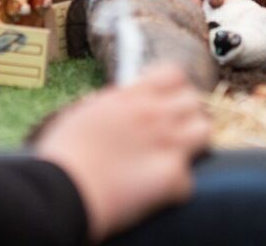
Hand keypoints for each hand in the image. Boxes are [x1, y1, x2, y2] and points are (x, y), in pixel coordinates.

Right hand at [34, 64, 210, 240]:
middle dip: (186, 115)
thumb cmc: (63, 155)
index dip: (174, 88)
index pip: (174, 74)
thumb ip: (113, 105)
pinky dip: (176, 188)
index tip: (165, 101)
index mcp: (130, 96)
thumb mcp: (85, 112)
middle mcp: (153, 113)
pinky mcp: (171, 175)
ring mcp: (166, 142)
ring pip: (204, 132)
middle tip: (173, 133)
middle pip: (194, 101)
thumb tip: (122, 104)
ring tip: (174, 158)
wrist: (60, 190)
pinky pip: (190, 178)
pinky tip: (158, 193)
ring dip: (194, 145)